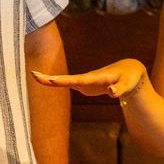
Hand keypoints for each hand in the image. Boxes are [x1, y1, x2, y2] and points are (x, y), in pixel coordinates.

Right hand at [32, 59, 146, 99]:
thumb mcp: (127, 84)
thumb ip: (120, 88)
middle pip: (67, 79)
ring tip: (34, 76)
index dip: (66, 81)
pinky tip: (46, 81)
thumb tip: (112, 92)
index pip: (78, 80)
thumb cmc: (129, 77)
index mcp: (97, 78)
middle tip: (34, 75)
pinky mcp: (84, 84)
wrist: (128, 71)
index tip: (51, 80)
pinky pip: (68, 83)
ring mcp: (85, 81)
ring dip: (50, 79)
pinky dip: (56, 82)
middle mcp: (88, 78)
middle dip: (52, 79)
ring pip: (65, 81)